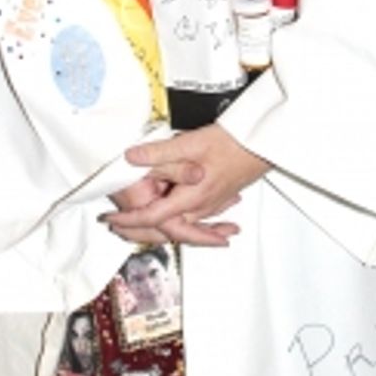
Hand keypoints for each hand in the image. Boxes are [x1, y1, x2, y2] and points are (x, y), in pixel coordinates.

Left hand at [103, 125, 268, 248]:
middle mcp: (202, 207)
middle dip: (141, 232)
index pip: (153, 217)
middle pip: (166, 229)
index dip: (129, 220)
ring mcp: (212, 204)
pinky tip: (180, 214)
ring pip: (182, 225)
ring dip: (160, 227)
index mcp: (191, 198)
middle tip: (119, 229)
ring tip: (140, 226)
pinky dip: (182, 220)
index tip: (112, 220)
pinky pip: (197, 217)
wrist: (264, 144)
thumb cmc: (232, 143)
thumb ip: (158, 154)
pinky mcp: (220, 198)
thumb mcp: (189, 144)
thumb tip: (131, 158)